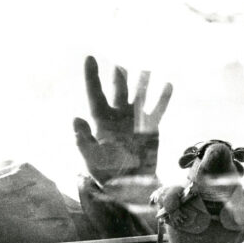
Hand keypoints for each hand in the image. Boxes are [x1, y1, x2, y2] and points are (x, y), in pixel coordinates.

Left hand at [73, 56, 172, 183]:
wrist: (129, 185)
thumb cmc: (105, 173)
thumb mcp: (91, 159)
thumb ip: (83, 140)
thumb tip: (75, 119)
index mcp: (100, 120)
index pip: (94, 94)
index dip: (91, 76)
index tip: (89, 58)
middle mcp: (118, 115)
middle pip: (118, 89)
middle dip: (119, 75)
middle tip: (121, 58)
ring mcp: (135, 119)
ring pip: (139, 94)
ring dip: (142, 80)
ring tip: (146, 65)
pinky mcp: (150, 127)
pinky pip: (158, 109)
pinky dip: (163, 97)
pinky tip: (168, 84)